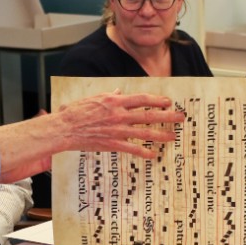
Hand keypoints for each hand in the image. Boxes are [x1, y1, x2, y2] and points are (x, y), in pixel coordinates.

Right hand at [48, 91, 182, 155]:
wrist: (64, 128)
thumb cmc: (77, 112)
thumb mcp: (95, 98)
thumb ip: (111, 95)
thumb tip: (120, 91)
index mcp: (115, 100)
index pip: (142, 99)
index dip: (157, 100)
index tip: (169, 102)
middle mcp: (119, 114)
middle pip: (149, 115)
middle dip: (167, 116)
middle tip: (181, 117)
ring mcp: (117, 129)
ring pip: (144, 132)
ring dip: (161, 134)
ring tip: (173, 136)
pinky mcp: (112, 143)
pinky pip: (132, 148)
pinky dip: (144, 151)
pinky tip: (154, 153)